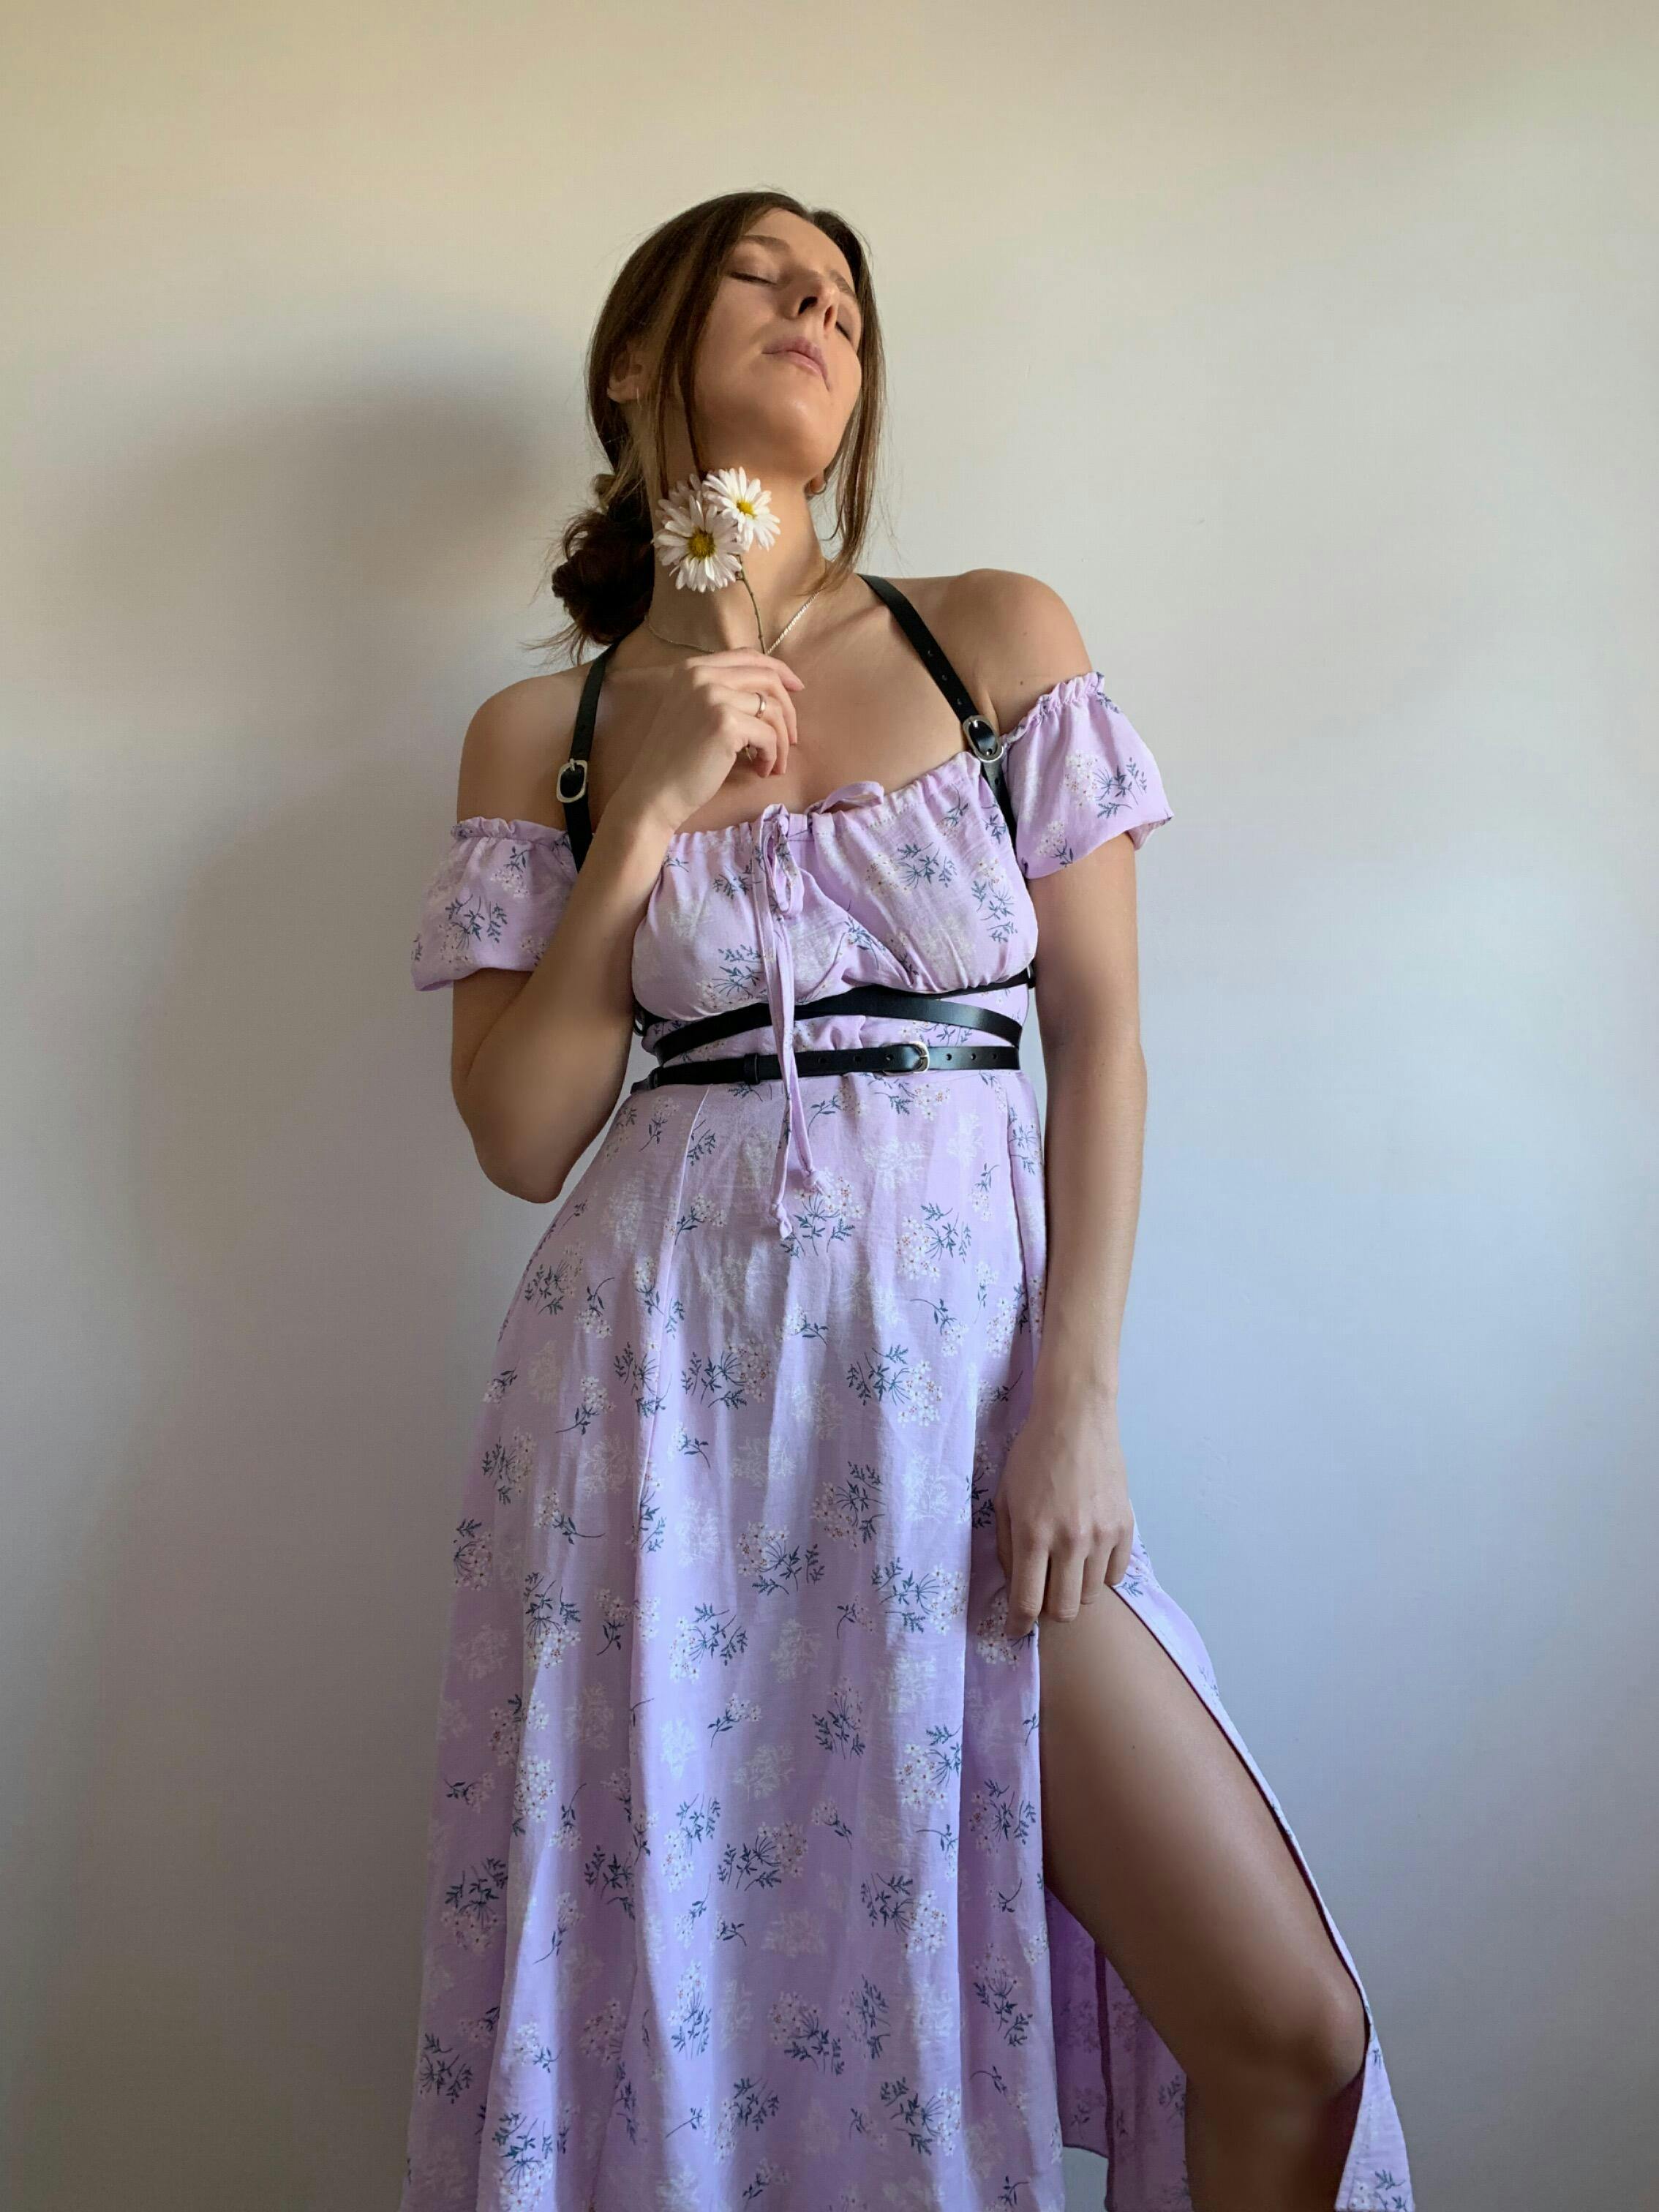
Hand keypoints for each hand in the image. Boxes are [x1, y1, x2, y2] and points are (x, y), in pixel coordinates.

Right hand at [610, 650, 804, 837]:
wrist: (653, 792)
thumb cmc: (674, 762)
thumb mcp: (691, 713)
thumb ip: (719, 695)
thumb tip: (768, 696)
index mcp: (692, 669)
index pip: (747, 656)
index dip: (778, 670)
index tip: (795, 689)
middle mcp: (701, 675)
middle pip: (766, 677)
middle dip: (788, 709)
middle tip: (793, 738)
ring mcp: (713, 697)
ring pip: (773, 709)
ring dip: (782, 741)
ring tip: (774, 764)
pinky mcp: (726, 723)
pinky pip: (769, 735)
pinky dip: (771, 756)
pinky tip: (760, 771)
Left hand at [994, 1385, 1134, 1638]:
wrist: (1076, 1419)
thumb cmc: (1032, 1455)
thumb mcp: (1004, 1498)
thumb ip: (1007, 1545)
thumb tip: (1015, 1585)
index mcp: (1033, 1534)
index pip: (1028, 1603)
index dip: (1019, 1626)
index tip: (1015, 1631)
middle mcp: (1070, 1541)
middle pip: (1065, 1609)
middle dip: (1049, 1612)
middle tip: (1042, 1595)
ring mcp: (1102, 1535)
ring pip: (1091, 1595)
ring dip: (1074, 1590)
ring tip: (1065, 1569)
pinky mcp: (1125, 1526)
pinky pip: (1115, 1574)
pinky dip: (1100, 1575)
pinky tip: (1088, 1557)